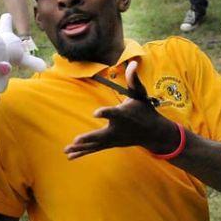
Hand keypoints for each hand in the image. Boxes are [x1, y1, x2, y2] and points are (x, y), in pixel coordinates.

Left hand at [64, 61, 179, 158]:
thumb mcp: (140, 94)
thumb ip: (134, 80)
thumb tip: (132, 62)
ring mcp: (113, 139)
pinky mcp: (110, 144)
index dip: (105, 112)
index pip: (113, 113)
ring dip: (81, 148)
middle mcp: (117, 129)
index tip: (95, 113)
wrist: (154, 133)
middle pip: (101, 135)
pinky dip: (83, 153)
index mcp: (123, 115)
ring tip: (66, 151)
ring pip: (95, 145)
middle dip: (89, 138)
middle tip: (76, 140)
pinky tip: (70, 157)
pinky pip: (95, 149)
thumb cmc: (145, 111)